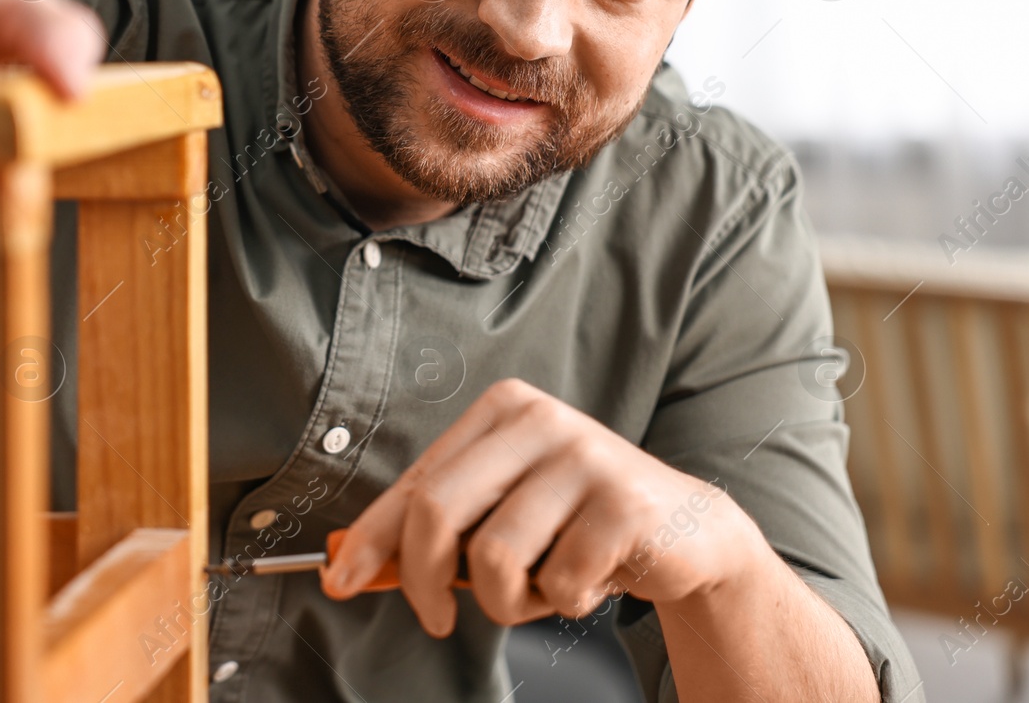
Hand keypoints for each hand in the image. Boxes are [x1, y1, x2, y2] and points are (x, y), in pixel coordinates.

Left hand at [320, 378, 763, 635]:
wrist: (689, 532)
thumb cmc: (577, 523)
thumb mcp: (504, 512)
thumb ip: (437, 530)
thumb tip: (349, 565)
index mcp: (502, 410)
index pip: (417, 480)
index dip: (371, 536)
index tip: (340, 579)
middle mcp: (541, 419)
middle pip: (439, 511)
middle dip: (423, 581)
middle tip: (437, 619)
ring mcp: (586, 457)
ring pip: (495, 558)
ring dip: (508, 601)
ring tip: (544, 588)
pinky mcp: (624, 503)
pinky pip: (558, 582)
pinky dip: (563, 603)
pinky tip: (591, 580)